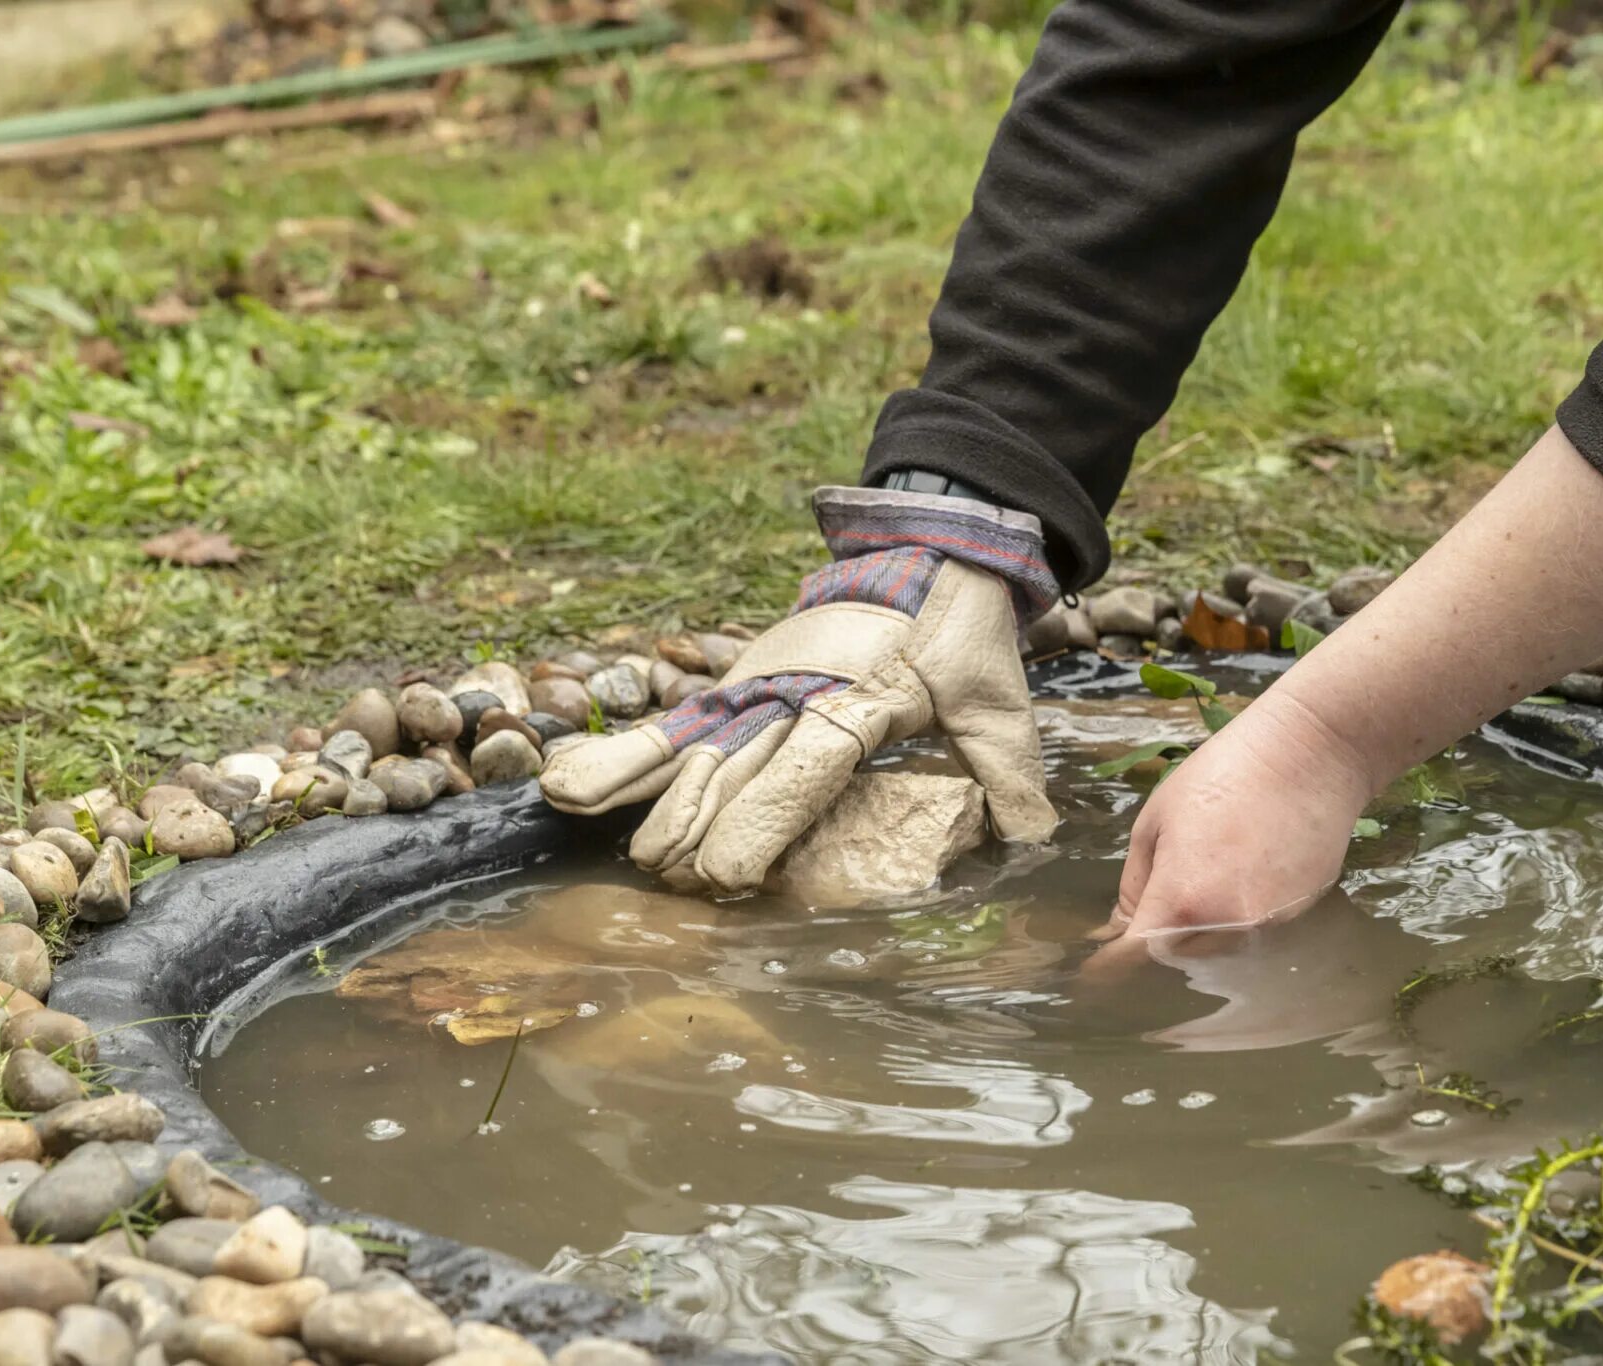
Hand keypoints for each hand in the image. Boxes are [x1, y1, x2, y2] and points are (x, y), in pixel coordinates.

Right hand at [539, 486, 1060, 893]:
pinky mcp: (734, 682)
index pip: (797, 772)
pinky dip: (621, 759)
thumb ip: (1010, 778)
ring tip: (624, 859)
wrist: (923, 545)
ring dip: (654, 808)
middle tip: (681, 894)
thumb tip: (1036, 847)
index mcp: (854, 701)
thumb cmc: (961, 631)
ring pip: (686, 752)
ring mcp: (752, 685)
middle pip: (729, 774)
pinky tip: (566, 792)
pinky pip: (669, 725)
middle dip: (701, 839)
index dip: (757, 827)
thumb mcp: (997, 701)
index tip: (728, 881)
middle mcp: (788, 693)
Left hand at [1091, 689, 1371, 973]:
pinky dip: (1233, 922)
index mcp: (1183, 898)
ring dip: (1195, 938)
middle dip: (1154, 947)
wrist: (1312, 753)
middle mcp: (1228, 924)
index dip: (1108, 970)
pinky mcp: (1299, 917)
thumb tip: (1120, 928)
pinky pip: (1251, 936)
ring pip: (1216, 955)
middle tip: (1146, 915)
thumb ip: (1135, 884)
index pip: (1134, 958)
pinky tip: (1239, 878)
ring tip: (1199, 887)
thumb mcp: (1156, 820)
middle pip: (1175, 963)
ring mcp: (1269, 926)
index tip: (1092, 975)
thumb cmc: (1223, 773)